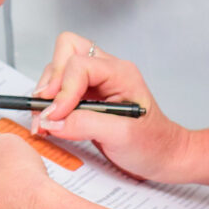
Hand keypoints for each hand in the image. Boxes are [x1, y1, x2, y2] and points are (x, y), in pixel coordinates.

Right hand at [30, 32, 189, 182]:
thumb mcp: (122, 136)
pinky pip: (59, 87)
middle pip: (66, 51)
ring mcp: (95, 81)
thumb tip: (53, 121)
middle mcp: (106, 71)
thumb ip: (86, 125)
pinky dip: (49, 103)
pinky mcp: (86, 95)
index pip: (80, 65)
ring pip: (58, 68)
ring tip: (46, 122)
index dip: (63, 89)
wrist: (163, 156)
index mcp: (120, 73)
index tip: (55, 116)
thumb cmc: (153, 144)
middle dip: (51, 81)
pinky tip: (52, 122)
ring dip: (47, 93)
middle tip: (47, 111)